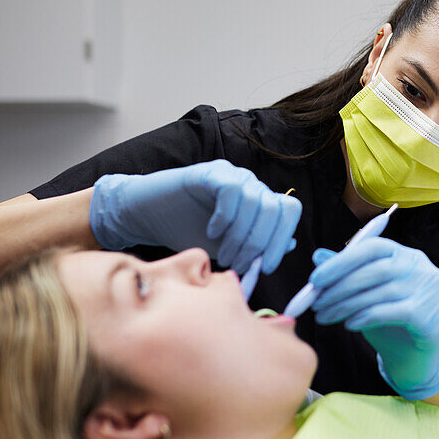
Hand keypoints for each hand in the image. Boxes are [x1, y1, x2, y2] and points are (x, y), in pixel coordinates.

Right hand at [89, 159, 300, 273]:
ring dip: (240, 236)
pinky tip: (212, 231)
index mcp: (258, 202)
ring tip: (223, 254)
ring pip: (256, 201)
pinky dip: (226, 216)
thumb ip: (257, 246)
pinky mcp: (210, 171)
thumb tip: (291, 244)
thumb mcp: (227, 247)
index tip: (266, 267)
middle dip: (259, 243)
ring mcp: (231, 175)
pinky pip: (231, 189)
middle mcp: (250, 185)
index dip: (282, 240)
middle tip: (238, 264)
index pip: (289, 211)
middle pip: (276, 209)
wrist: (147, 216)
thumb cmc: (187, 231)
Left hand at [309, 238, 438, 399]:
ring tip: (325, 316)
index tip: (316, 279)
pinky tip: (349, 325)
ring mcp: (428, 290)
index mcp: (405, 253)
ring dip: (346, 305)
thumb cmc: (388, 318)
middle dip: (340, 287)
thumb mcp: (366, 292)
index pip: (372, 247)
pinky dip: (365, 317)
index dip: (342, 261)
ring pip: (380, 293)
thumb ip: (347, 272)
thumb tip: (318, 256)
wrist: (414, 355)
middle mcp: (420, 267)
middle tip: (315, 302)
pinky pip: (389, 312)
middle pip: (375, 270)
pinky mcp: (428, 314)